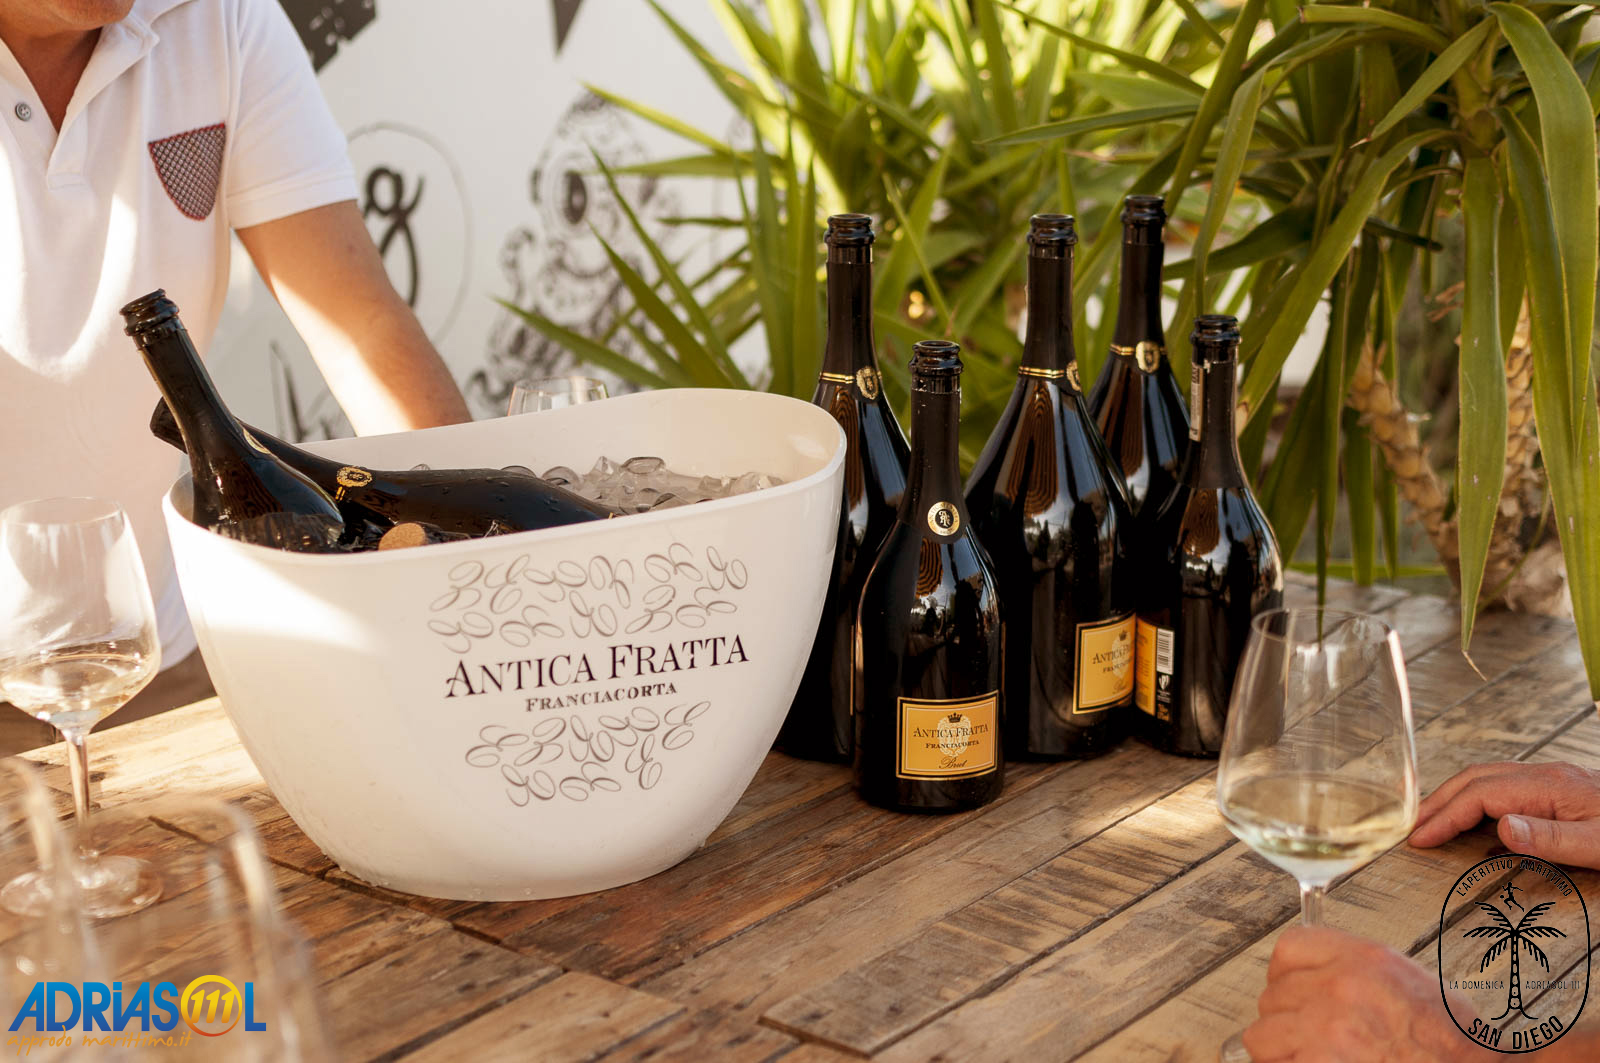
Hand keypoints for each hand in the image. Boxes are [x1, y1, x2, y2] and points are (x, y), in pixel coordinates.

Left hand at [1242, 926, 1495, 1061]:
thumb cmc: (1453, 1046)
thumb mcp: (1409, 983)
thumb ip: (1354, 971)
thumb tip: (1307, 977)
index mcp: (1364, 959)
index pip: (1289, 948)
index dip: (1287, 974)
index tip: (1294, 992)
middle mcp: (1340, 987)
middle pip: (1272, 994)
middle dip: (1289, 1019)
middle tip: (1320, 1040)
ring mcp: (1326, 1030)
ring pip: (1262, 1034)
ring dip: (1283, 1051)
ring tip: (1317, 1058)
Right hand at [1407, 761, 1599, 868]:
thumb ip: (1552, 839)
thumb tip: (1501, 827)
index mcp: (1550, 786)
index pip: (1480, 795)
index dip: (1445, 816)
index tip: (1420, 838)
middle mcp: (1546, 775)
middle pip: (1475, 779)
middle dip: (1437, 802)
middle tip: (1411, 828)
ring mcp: (1552, 779)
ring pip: (1487, 778)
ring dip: (1453, 796)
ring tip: (1430, 820)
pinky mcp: (1559, 787)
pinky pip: (1503, 784)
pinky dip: (1475, 797)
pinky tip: (1473, 814)